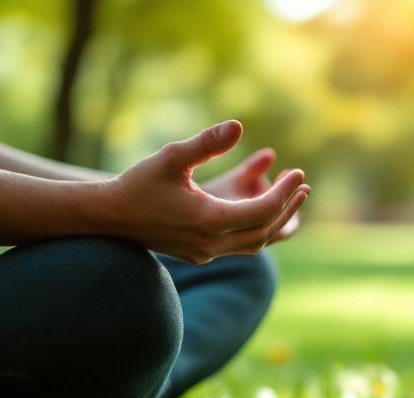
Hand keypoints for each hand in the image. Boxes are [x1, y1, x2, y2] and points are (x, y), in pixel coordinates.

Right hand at [104, 120, 308, 263]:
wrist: (109, 217)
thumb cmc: (139, 183)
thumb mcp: (172, 156)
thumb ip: (207, 142)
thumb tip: (238, 126)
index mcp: (209, 221)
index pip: (263, 212)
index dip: (285, 192)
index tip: (298, 173)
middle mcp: (211, 244)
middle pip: (265, 231)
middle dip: (288, 208)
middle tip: (304, 186)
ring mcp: (205, 253)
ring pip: (254, 244)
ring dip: (275, 223)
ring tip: (292, 201)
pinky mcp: (199, 255)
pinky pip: (239, 247)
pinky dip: (256, 231)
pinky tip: (262, 214)